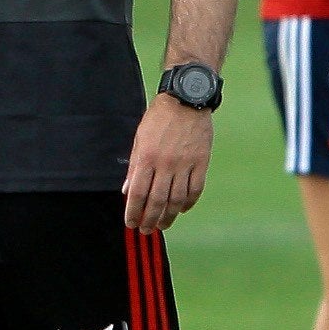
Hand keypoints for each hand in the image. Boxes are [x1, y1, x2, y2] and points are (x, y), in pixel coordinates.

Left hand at [124, 92, 212, 232]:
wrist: (186, 99)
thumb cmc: (159, 118)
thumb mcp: (140, 139)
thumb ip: (134, 167)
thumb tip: (126, 191)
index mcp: (147, 157)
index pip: (138, 193)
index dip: (133, 212)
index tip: (131, 223)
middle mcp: (166, 164)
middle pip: (157, 201)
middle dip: (150, 220)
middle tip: (146, 230)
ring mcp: (185, 164)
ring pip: (177, 199)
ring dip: (168, 216)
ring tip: (163, 225)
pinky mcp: (201, 162)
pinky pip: (195, 189)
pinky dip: (188, 203)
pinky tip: (181, 209)